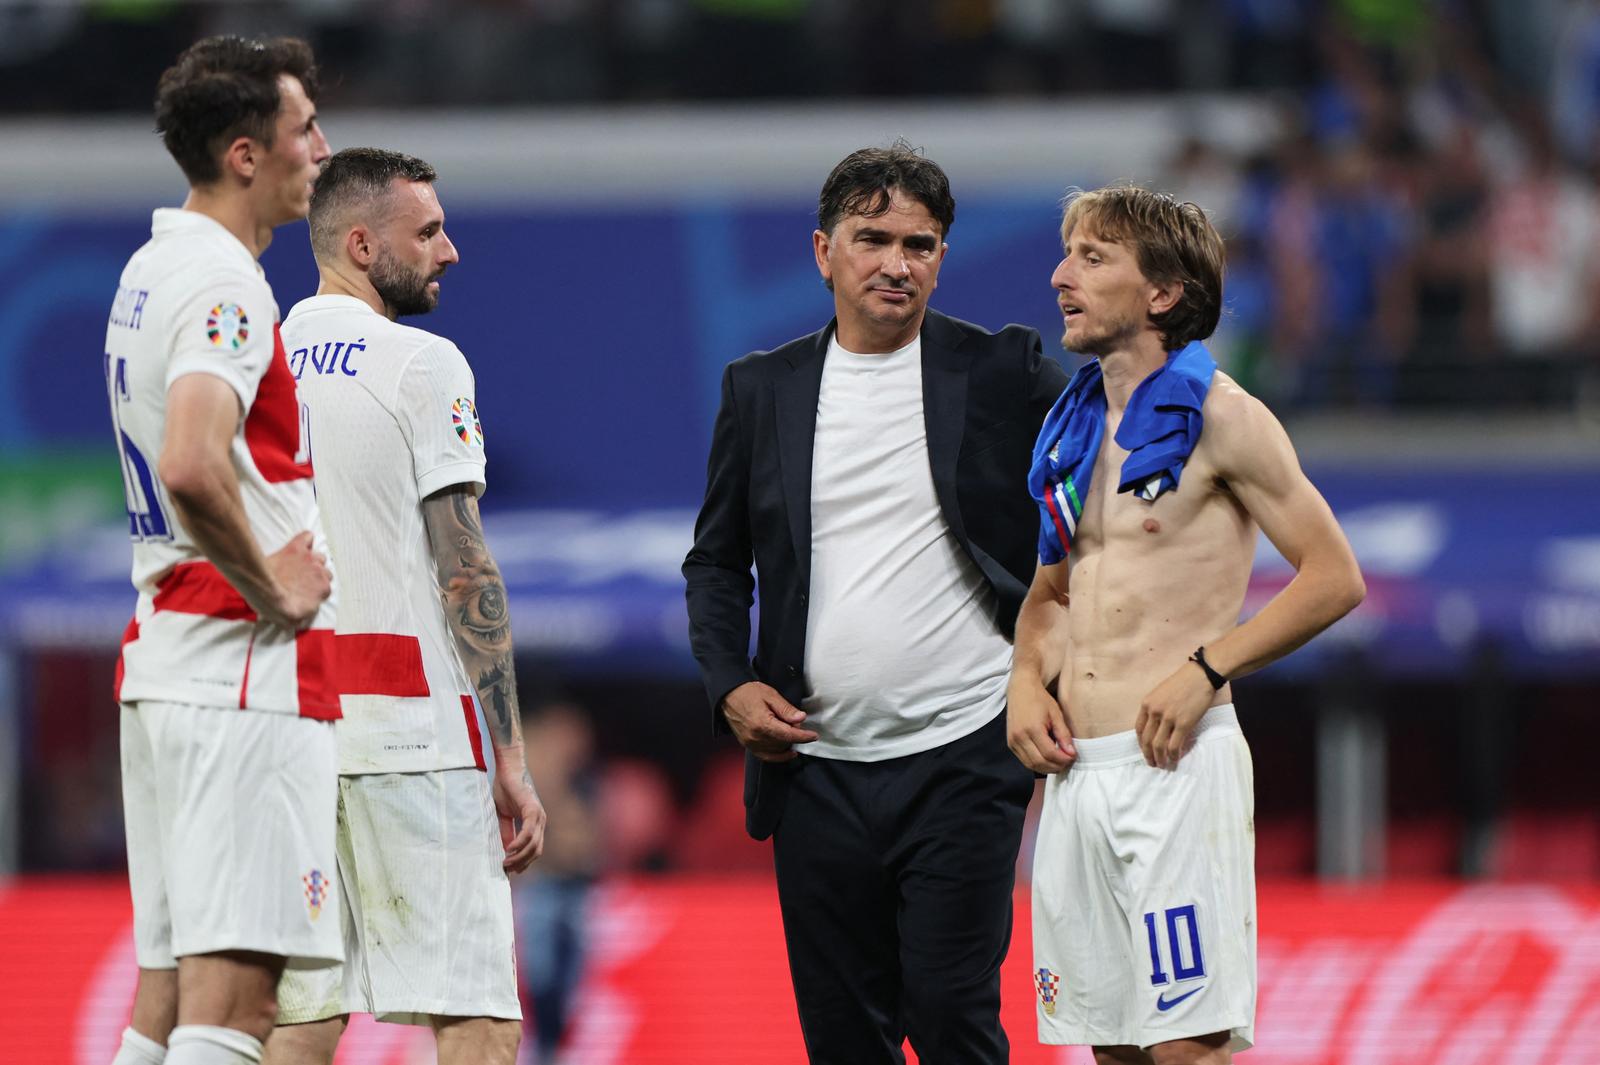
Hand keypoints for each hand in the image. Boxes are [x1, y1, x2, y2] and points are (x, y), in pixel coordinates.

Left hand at [261, 531, 331, 628]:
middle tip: (300, 578)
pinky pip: (307, 538)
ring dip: (311, 560)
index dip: (314, 589)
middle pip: (325, 571)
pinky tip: (300, 544)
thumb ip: (302, 617)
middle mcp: (321, 574)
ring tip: (298, 564)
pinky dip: (305, 540)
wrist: (263, 589)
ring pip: (319, 557)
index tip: (304, 591)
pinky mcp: (297, 548)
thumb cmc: (275, 606)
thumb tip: (300, 620)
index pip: (325, 588)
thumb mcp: (291, 620)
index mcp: (322, 591)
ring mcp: (311, 560)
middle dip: (316, 574)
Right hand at [492, 751, 546, 873]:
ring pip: (533, 844)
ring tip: (506, 862)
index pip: (534, 849)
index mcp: (535, 824)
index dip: (524, 862)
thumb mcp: (504, 817)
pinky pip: (528, 831)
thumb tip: (507, 852)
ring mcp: (538, 815)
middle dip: (522, 863)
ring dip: (520, 856)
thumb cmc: (505, 791)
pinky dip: (519, 843)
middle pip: (536, 851)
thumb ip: (507, 833)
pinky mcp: (532, 809)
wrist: (507, 771)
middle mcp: (540, 821)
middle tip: (507, 869)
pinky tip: (509, 850)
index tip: (512, 870)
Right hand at [719, 681, 817, 762]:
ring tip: (789, 731)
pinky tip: (788, 752)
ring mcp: (750, 743)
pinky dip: (778, 756)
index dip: (803, 737)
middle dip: (794, 735)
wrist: (728, 695)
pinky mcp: (747, 745)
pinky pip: (766, 756)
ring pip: (776, 750)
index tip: (814, 736)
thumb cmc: (748, 692)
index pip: (788, 735)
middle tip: (797, 723)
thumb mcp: (770, 695)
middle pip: (783, 743)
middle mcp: (755, 737)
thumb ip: (786, 709)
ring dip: (787, 744)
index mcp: (762, 723)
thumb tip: (801, 718)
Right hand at [1006, 673, 1075, 773]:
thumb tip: (1071, 753)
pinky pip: (1024, 760)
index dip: (1063, 759)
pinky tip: (1047, 759)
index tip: (1073, 757)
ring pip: (1030, 765)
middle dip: (1056, 766)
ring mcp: (1013, 741)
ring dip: (1046, 768)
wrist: (1020, 689)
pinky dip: (1037, 764)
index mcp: (1032, 728)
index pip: (1050, 754)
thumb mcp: (1056, 714)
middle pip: (1039, 762)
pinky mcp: (1010, 743)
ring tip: (1059, 763)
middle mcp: (1019, 737)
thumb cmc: (1039, 699)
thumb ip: (1063, 735)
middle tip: (1068, 762)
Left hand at [1135, 661, 1214, 768]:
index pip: (1139, 729)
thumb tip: (1157, 727)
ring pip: (1158, 746)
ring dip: (1159, 758)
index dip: (1141, 743)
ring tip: (1162, 765)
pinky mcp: (1183, 724)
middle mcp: (1154, 712)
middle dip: (1148, 755)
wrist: (1200, 676)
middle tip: (1152, 764)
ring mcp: (1168, 718)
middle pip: (1146, 740)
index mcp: (1147, 704)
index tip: (1145, 750)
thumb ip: (1155, 708)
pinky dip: (1173, 755)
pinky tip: (1175, 759)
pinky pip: (1174, 745)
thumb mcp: (1161, 693)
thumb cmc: (1182, 683)